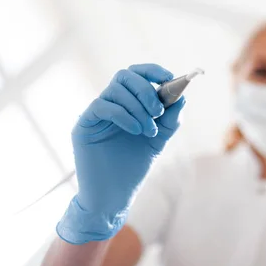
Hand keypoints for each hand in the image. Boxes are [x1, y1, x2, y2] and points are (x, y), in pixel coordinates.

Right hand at [57, 64, 185, 244]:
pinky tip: (135, 131)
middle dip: (145, 90)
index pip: (137, 74)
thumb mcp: (159, 139)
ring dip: (138, 108)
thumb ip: (170, 119)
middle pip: (125, 76)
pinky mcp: (84, 125)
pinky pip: (102, 106)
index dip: (153, 71)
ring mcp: (96, 113)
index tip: (169, 78)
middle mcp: (111, 103)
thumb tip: (182, 96)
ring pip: (115, 90)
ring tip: (148, 130)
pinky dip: (124, 115)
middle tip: (158, 112)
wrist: (115, 194)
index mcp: (128, 102)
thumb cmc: (134, 166)